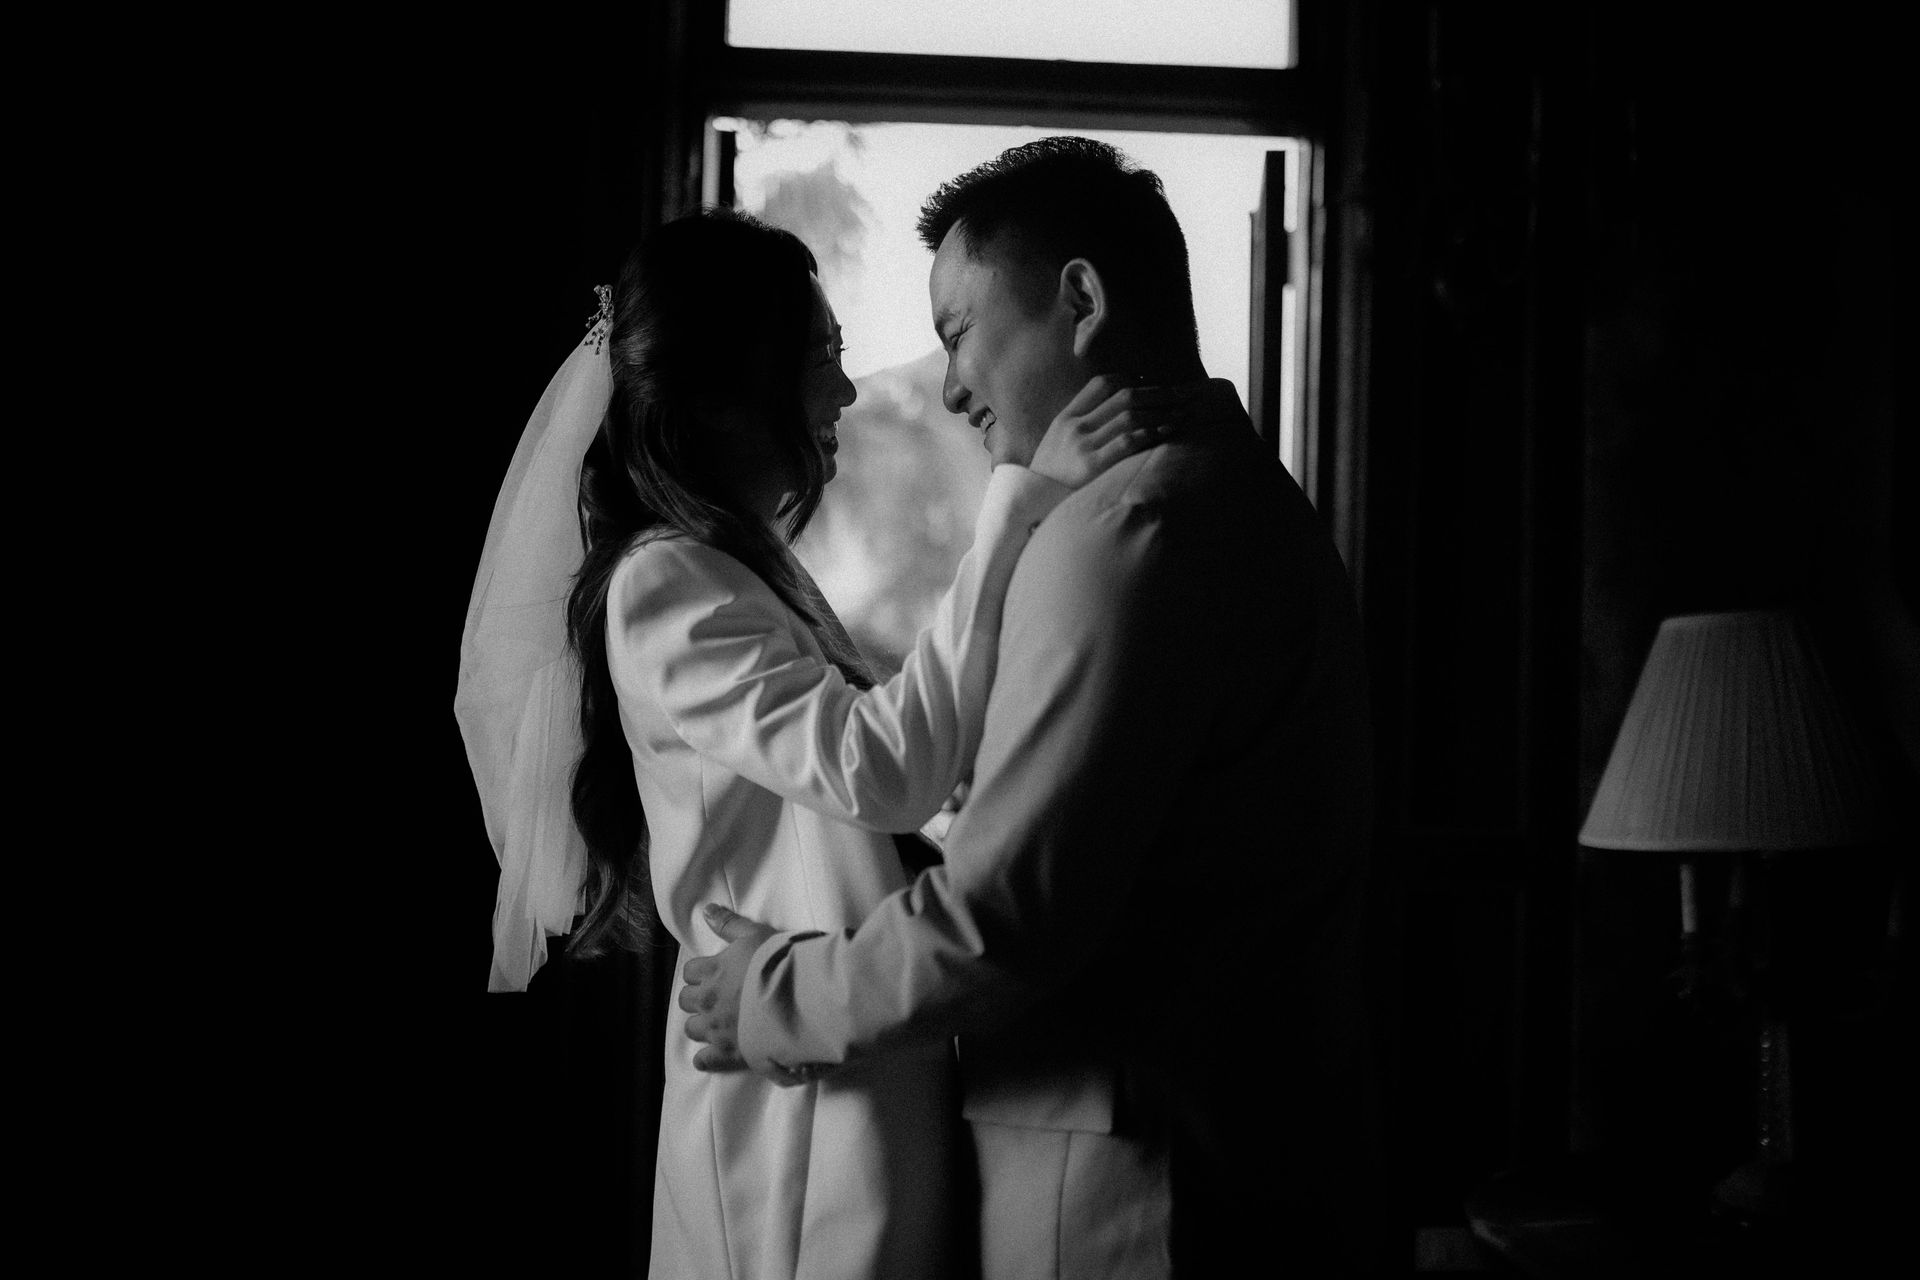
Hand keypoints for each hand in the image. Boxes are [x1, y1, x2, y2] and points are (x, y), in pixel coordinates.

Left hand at [680, 903, 776, 1073]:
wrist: (797, 999)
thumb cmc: (778, 964)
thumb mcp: (755, 935)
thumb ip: (728, 924)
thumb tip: (706, 909)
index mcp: (712, 972)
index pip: (690, 972)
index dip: (701, 973)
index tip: (713, 974)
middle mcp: (708, 1001)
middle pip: (686, 1001)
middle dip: (697, 999)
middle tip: (715, 998)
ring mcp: (716, 1029)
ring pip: (692, 1029)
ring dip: (700, 1025)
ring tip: (717, 1023)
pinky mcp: (729, 1053)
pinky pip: (705, 1060)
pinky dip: (706, 1058)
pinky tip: (711, 1055)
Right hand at [1027, 375, 1199, 488]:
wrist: (1028, 507)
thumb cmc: (1049, 480)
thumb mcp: (1056, 445)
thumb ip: (1079, 427)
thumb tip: (1113, 416)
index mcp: (1065, 417)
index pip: (1102, 384)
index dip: (1132, 378)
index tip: (1152, 382)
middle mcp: (1074, 426)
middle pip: (1124, 396)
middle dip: (1158, 392)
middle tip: (1183, 392)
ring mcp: (1083, 445)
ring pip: (1131, 415)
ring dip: (1163, 410)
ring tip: (1185, 410)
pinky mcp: (1093, 467)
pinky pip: (1129, 441)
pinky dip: (1153, 432)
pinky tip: (1170, 429)